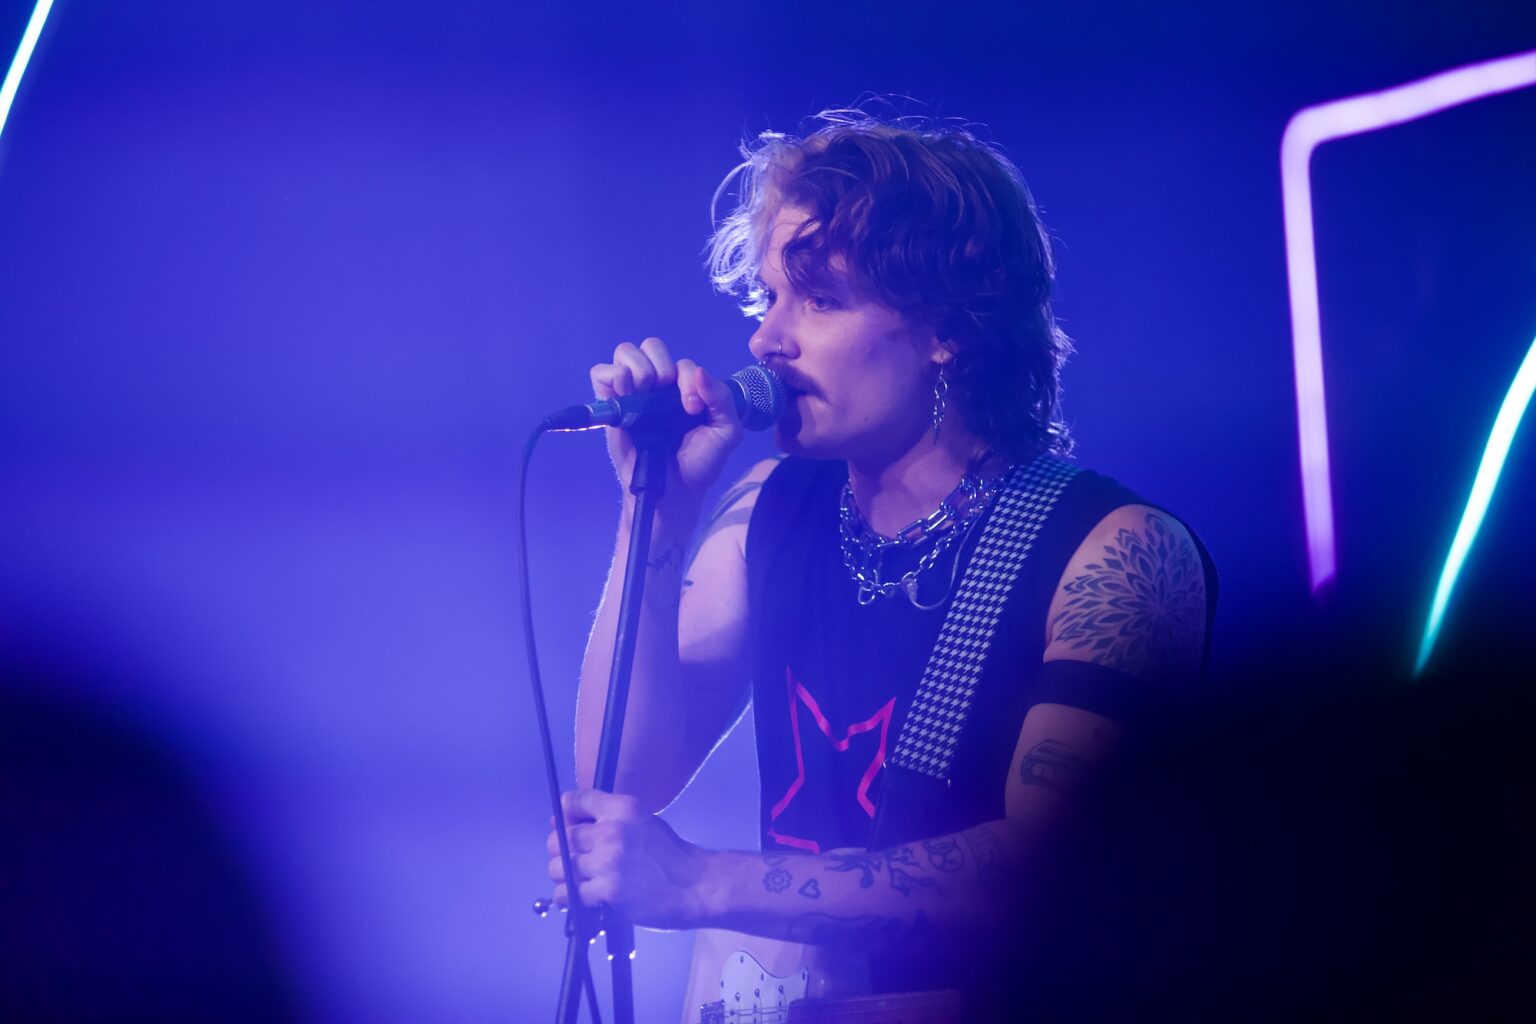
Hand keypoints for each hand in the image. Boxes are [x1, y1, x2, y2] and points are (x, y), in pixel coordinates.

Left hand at [547, 789, 714, 930]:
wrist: (696, 885)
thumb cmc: (671, 857)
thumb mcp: (643, 821)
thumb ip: (611, 819)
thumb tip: (571, 822)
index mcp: (622, 808)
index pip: (573, 801)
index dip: (563, 817)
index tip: (563, 827)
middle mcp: (612, 831)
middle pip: (559, 838)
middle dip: (560, 852)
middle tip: (571, 862)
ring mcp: (609, 861)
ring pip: (559, 868)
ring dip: (563, 878)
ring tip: (575, 883)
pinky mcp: (608, 890)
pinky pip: (568, 894)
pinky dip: (566, 899)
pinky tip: (575, 900)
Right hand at [589, 338, 742, 511]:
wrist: (675, 492)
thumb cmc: (700, 462)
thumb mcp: (726, 431)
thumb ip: (722, 399)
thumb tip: (699, 372)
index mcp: (684, 388)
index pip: (683, 364)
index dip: (688, 379)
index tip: (692, 409)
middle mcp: (657, 387)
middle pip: (651, 346)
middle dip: (661, 364)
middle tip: (665, 393)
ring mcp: (632, 395)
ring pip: (625, 352)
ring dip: (638, 367)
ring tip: (644, 393)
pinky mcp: (611, 407)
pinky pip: (600, 374)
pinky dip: (612, 376)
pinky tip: (626, 394)